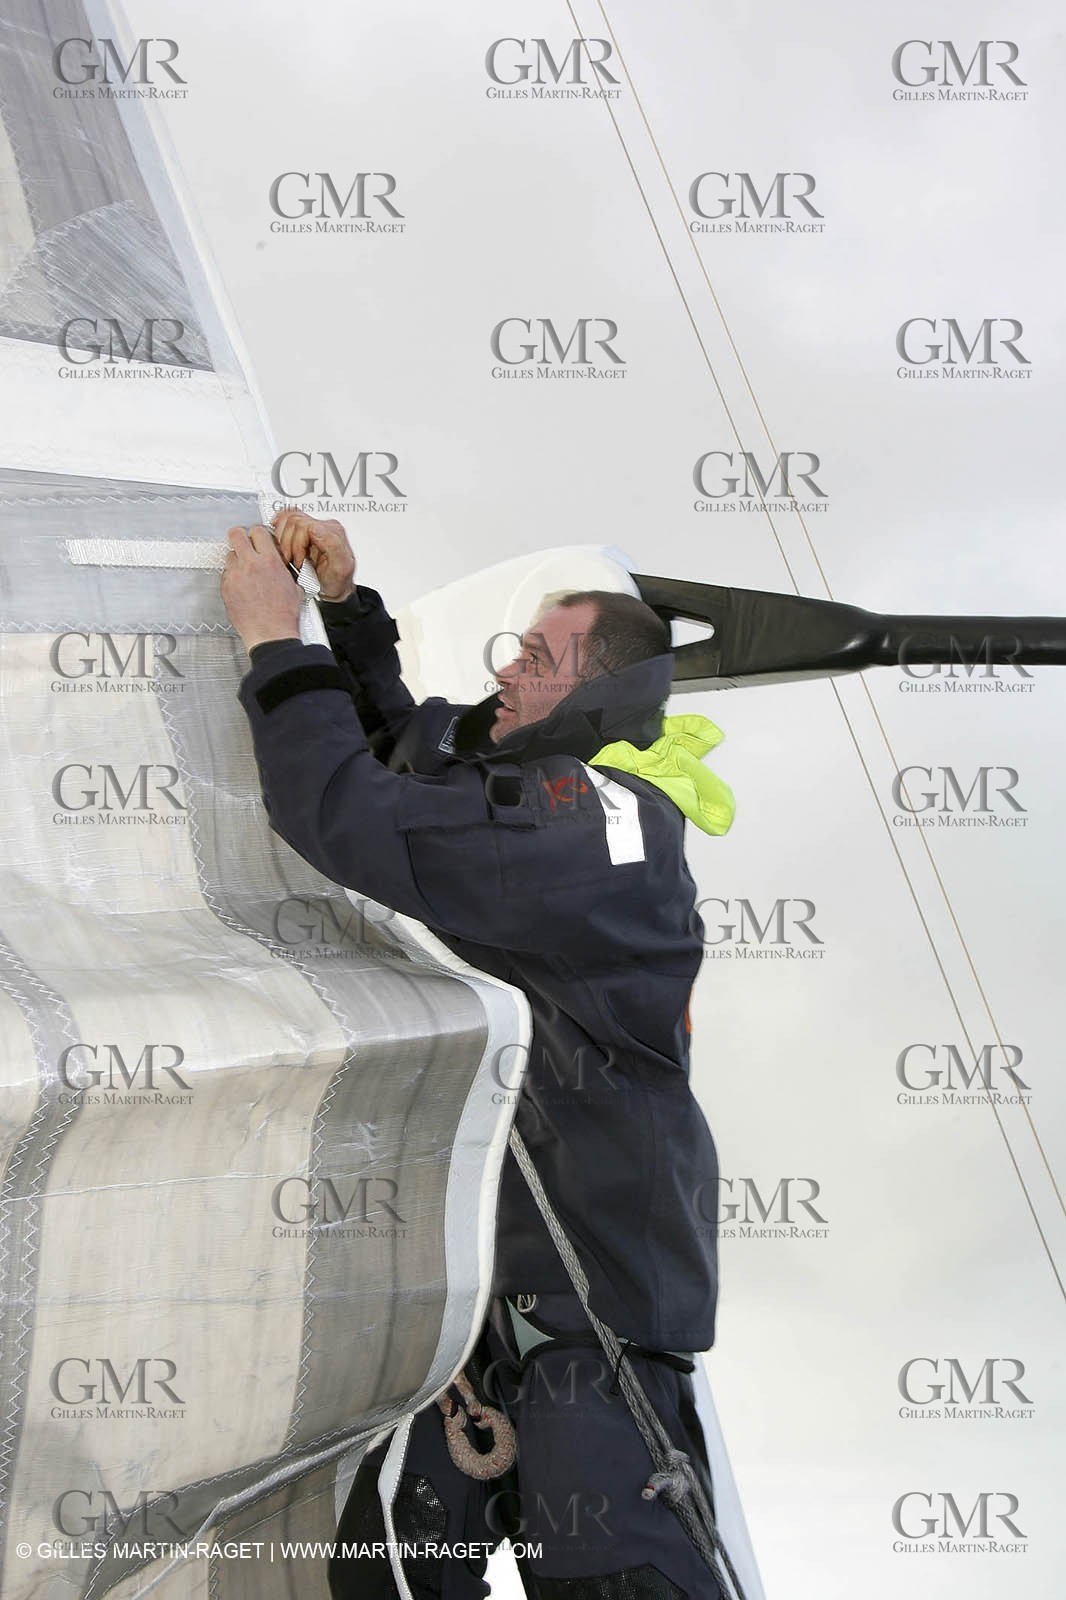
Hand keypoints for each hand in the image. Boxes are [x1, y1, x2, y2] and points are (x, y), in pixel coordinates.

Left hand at [221, 525, 302, 651]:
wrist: (271, 634)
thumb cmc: (283, 616)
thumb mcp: (292, 586)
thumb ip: (282, 569)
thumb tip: (278, 564)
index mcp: (270, 561)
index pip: (258, 531)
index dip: (257, 533)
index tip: (257, 537)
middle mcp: (250, 565)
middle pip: (236, 534)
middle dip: (239, 536)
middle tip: (242, 541)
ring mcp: (235, 576)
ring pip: (229, 555)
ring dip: (236, 559)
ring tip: (244, 571)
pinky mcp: (226, 588)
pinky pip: (226, 574)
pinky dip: (232, 577)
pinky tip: (241, 587)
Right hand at [273, 509, 355, 600]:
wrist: (335, 587)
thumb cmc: (338, 581)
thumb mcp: (340, 568)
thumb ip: (332, 545)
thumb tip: (315, 528)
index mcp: (332, 531)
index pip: (303, 524)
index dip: (296, 544)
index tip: (298, 561)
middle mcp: (322, 525)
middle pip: (293, 520)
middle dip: (288, 544)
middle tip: (292, 561)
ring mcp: (311, 526)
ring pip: (286, 519)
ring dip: (283, 541)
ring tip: (289, 557)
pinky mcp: (301, 530)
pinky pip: (284, 521)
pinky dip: (280, 534)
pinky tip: (283, 547)